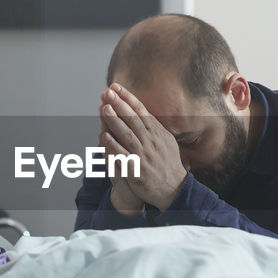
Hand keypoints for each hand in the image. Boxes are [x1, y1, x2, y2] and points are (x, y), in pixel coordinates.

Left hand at [99, 84, 187, 210]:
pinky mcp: (137, 170)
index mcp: (157, 133)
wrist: (174, 190)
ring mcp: (144, 155)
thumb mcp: (167, 141)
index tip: (115, 87)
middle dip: (119, 104)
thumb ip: (154, 126)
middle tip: (107, 92)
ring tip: (103, 108)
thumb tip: (143, 111)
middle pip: (133, 119)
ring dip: (114, 121)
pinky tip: (102, 136)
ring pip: (127, 134)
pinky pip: (123, 156)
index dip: (127, 98)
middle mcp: (151, 142)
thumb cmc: (168, 164)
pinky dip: (113, 145)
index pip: (140, 111)